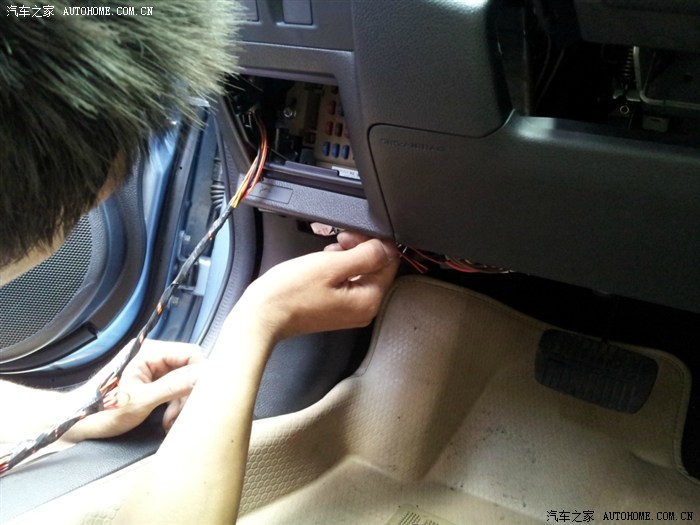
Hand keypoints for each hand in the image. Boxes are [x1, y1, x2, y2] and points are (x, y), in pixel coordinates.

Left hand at [67, 340, 203, 440]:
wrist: (74, 424)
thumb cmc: (98, 411)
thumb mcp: (139, 401)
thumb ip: (173, 387)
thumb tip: (201, 377)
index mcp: (148, 351)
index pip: (191, 353)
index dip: (199, 375)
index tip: (199, 397)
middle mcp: (151, 355)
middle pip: (188, 368)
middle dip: (188, 393)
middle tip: (181, 416)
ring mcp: (150, 368)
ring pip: (183, 381)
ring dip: (181, 402)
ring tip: (170, 422)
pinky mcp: (149, 381)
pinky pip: (173, 389)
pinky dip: (173, 405)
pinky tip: (166, 419)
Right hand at [238, 232, 398, 341]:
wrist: (263, 314)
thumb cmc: (291, 293)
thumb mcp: (332, 265)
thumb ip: (366, 255)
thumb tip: (388, 247)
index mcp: (369, 301)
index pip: (389, 263)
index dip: (374, 243)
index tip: (354, 235)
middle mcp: (363, 310)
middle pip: (375, 269)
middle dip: (360, 249)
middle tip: (340, 240)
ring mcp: (349, 311)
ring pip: (360, 274)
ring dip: (348, 257)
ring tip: (328, 252)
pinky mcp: (335, 309)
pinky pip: (346, 283)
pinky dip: (338, 269)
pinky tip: (324, 263)